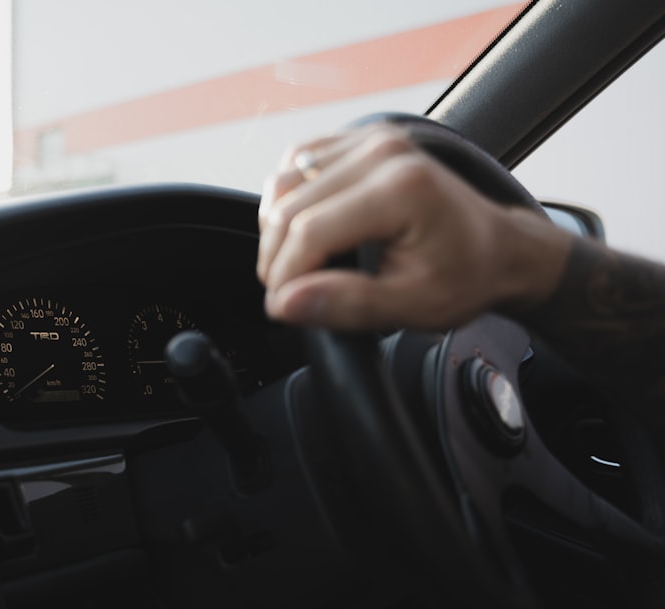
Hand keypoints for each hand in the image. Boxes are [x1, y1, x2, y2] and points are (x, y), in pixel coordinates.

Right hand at [256, 124, 570, 330]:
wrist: (497, 247)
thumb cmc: (463, 277)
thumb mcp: (413, 307)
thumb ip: (348, 305)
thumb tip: (284, 302)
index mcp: (401, 189)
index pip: (310, 232)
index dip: (285, 277)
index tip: (283, 308)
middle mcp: (382, 152)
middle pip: (288, 207)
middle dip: (275, 258)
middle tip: (286, 295)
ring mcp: (369, 138)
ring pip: (282, 183)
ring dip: (274, 230)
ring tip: (295, 266)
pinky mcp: (358, 138)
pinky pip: (294, 164)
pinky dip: (286, 201)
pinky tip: (302, 230)